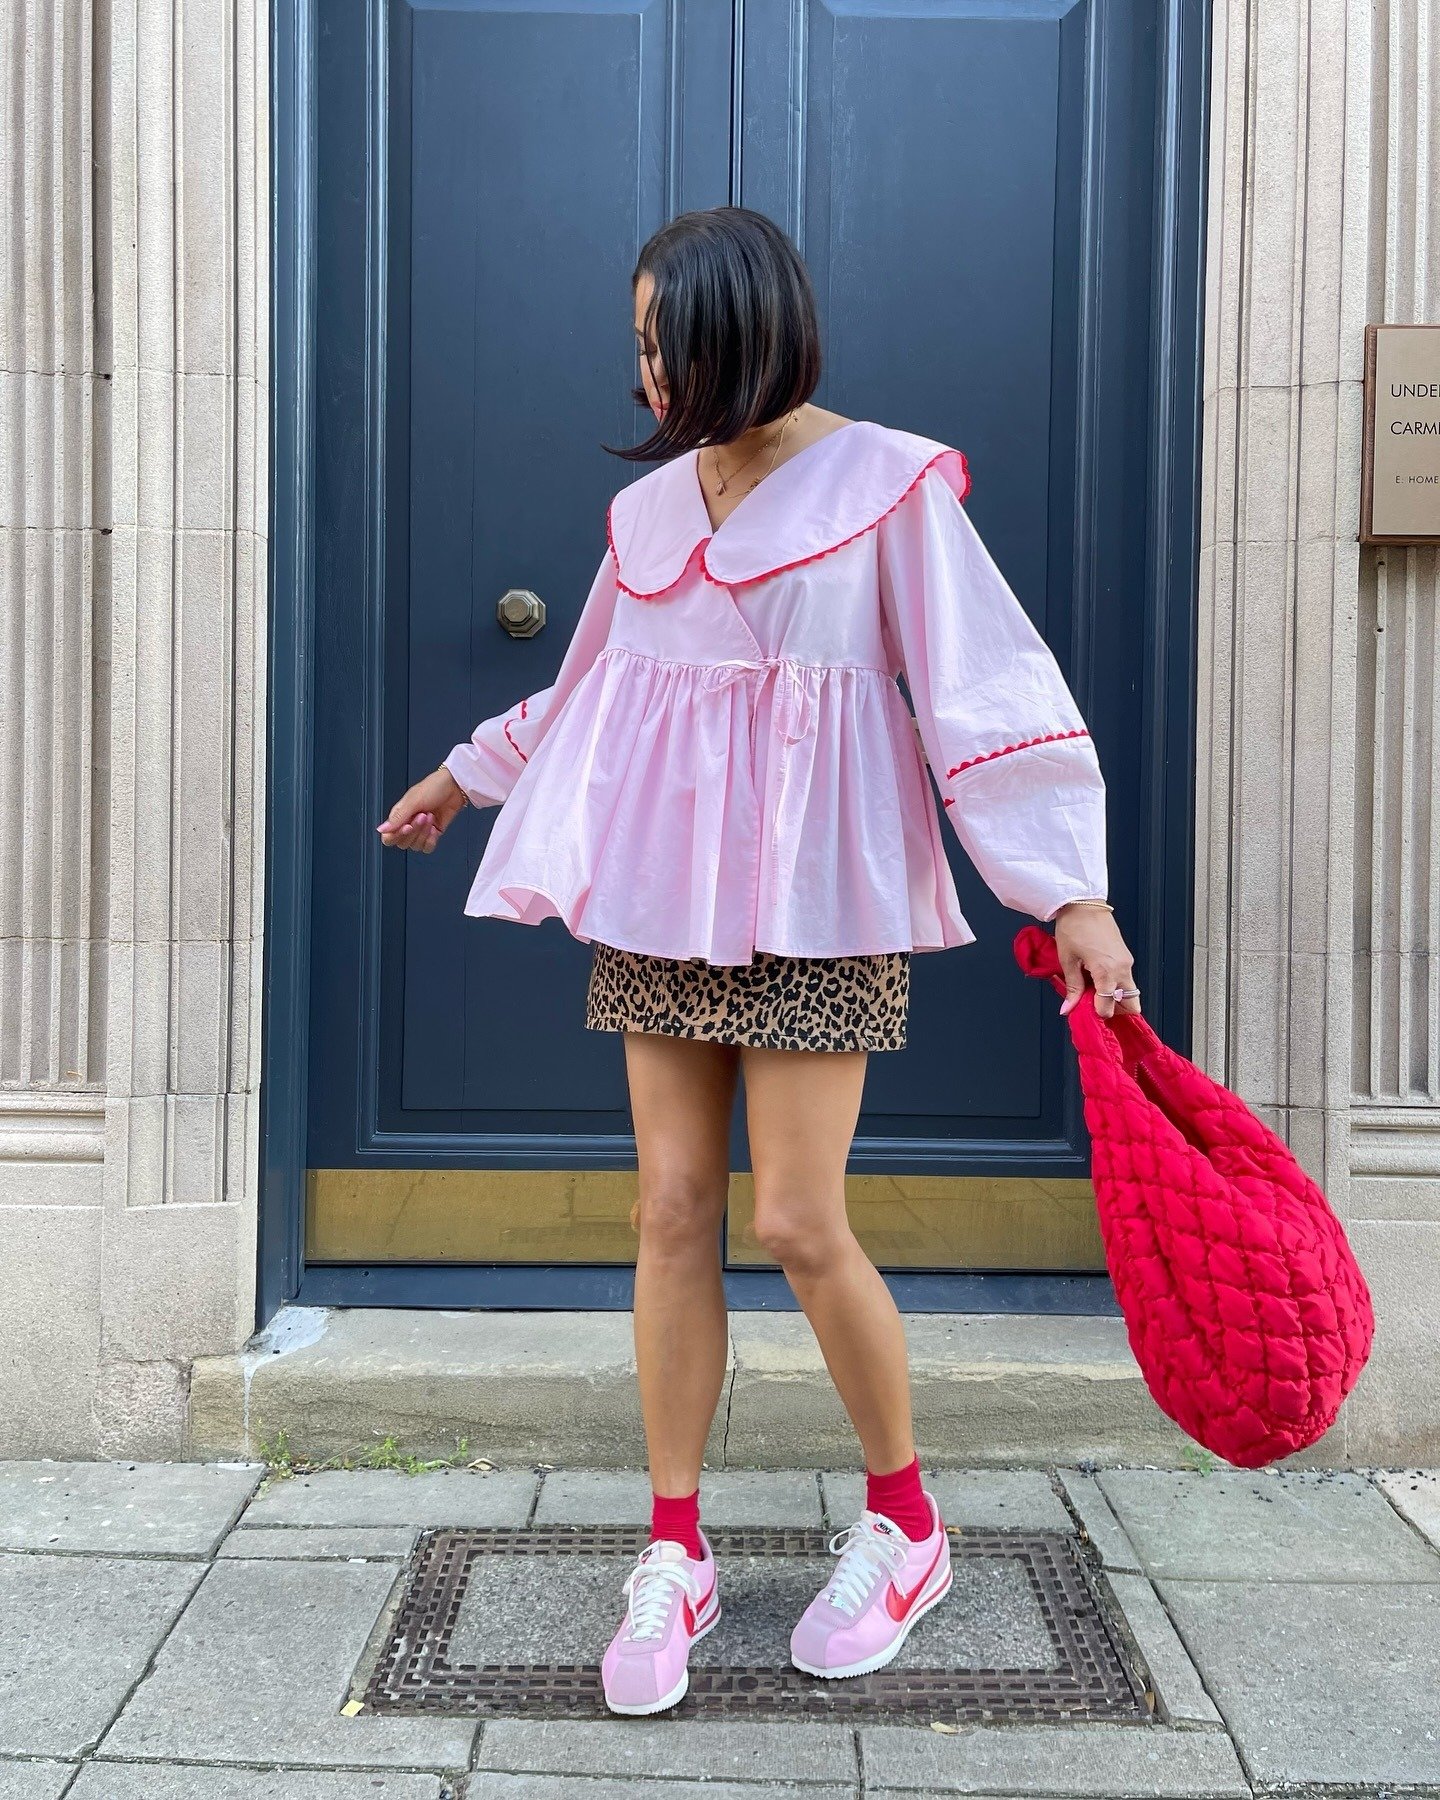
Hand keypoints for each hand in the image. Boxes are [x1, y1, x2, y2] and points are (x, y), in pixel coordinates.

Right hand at [377, 766, 467, 852]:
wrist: (455, 787)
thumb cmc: (434, 787)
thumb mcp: (413, 800)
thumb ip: (397, 817)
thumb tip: (381, 830)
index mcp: (399, 815)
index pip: (389, 837)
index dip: (396, 836)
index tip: (407, 826)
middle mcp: (408, 824)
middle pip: (403, 843)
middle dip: (414, 831)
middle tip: (422, 815)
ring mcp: (421, 830)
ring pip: (415, 846)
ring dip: (424, 834)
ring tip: (430, 817)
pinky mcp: (433, 833)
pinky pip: (427, 848)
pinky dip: (431, 840)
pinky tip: (434, 828)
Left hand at [1053, 905, 1140, 1019]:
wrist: (1083, 903)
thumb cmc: (1074, 927)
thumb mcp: (1068, 961)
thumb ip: (1072, 988)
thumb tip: (1068, 1008)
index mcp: (1107, 972)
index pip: (1108, 1007)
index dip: (1096, 1014)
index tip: (1084, 1012)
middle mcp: (1122, 969)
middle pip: (1131, 1004)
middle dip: (1115, 1010)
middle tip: (1095, 1007)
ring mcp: (1126, 962)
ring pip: (1129, 992)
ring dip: (1114, 998)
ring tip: (1092, 993)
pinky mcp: (1125, 956)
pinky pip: (1125, 979)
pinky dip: (1114, 986)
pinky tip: (1096, 981)